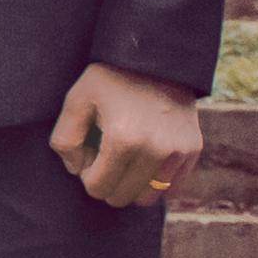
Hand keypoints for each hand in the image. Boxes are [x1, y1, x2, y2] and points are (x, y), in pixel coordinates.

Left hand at [51, 62, 201, 209]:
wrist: (158, 59)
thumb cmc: (112, 78)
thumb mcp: (77, 99)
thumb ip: (65, 138)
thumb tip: (76, 170)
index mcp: (123, 140)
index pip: (98, 187)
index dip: (87, 176)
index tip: (89, 156)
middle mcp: (155, 151)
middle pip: (121, 196)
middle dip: (107, 183)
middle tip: (105, 157)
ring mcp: (178, 153)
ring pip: (148, 197)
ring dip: (131, 187)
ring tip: (124, 161)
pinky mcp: (193, 151)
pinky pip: (171, 188)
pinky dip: (155, 182)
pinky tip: (145, 162)